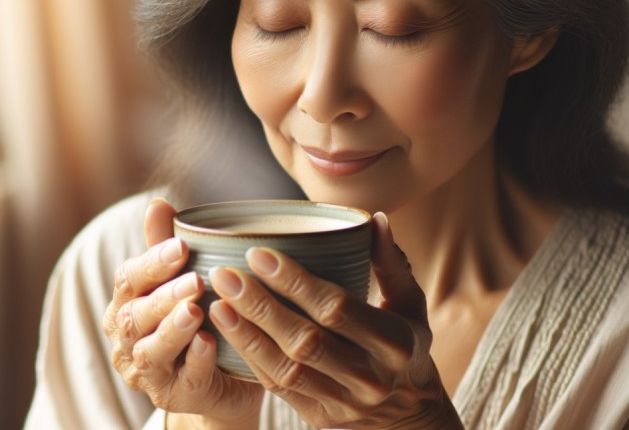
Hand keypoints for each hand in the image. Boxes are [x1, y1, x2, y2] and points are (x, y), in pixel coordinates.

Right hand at [102, 198, 263, 428]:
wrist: (225, 378)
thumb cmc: (199, 320)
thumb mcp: (182, 281)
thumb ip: (166, 247)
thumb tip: (157, 202)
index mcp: (126, 305)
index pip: (128, 280)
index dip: (151, 263)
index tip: (180, 247)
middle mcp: (128, 340)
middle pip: (134, 317)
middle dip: (163, 297)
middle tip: (194, 281)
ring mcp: (149, 372)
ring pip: (150, 352)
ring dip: (172, 330)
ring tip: (195, 312)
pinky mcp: (175, 395)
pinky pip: (183, 380)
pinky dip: (195, 361)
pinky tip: (210, 344)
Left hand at [206, 212, 462, 428]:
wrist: (408, 417)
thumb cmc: (405, 347)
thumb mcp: (410, 306)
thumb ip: (391, 263)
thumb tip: (374, 218)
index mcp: (394, 343)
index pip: (336, 309)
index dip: (295, 282)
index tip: (259, 254)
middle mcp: (369, 377)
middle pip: (305, 340)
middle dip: (260, 306)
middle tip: (225, 275)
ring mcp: (343, 403)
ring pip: (286, 369)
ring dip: (247, 335)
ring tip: (218, 303)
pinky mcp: (319, 417)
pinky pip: (278, 389)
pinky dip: (251, 359)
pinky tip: (229, 333)